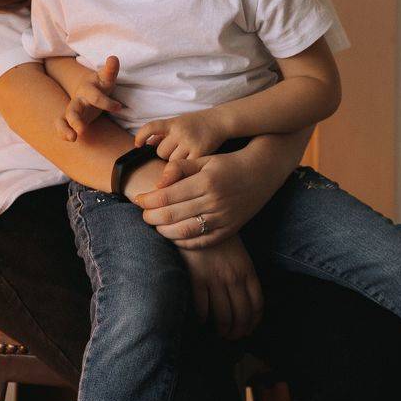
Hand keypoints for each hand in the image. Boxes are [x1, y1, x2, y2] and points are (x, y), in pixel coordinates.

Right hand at [56, 55, 123, 140]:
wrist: (87, 89)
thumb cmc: (101, 85)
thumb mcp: (106, 78)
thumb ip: (110, 70)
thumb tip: (113, 57)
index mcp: (89, 89)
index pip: (96, 94)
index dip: (106, 102)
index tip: (118, 108)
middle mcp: (79, 99)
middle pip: (74, 109)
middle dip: (76, 119)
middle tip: (81, 130)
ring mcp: (74, 108)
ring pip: (66, 118)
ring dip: (67, 128)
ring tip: (73, 138)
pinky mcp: (70, 118)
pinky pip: (61, 124)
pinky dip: (63, 132)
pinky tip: (70, 139)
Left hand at [129, 144, 289, 247]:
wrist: (263, 171)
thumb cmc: (228, 163)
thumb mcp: (204, 158)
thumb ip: (179, 168)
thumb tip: (157, 183)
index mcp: (206, 181)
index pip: (167, 196)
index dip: (148, 200)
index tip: (138, 199)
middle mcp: (214, 201)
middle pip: (172, 215)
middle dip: (151, 217)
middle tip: (143, 214)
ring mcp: (223, 218)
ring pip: (184, 231)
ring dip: (164, 231)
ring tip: (155, 225)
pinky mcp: (230, 229)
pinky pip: (202, 241)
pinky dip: (183, 241)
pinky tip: (173, 235)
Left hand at [134, 108, 227, 161]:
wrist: (220, 121)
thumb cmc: (196, 123)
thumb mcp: (178, 122)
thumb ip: (163, 133)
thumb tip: (147, 144)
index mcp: (173, 122)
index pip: (151, 127)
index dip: (141, 136)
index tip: (137, 144)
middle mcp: (180, 131)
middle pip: (161, 151)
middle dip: (165, 154)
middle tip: (175, 152)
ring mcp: (190, 142)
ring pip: (171, 161)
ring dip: (174, 162)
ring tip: (184, 157)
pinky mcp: (200, 153)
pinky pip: (184, 166)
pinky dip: (184, 168)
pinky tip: (189, 164)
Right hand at [180, 237, 263, 340]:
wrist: (198, 221)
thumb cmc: (220, 240)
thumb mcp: (240, 256)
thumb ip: (244, 276)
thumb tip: (245, 301)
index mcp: (247, 271)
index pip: (257, 304)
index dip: (254, 322)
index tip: (249, 330)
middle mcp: (233, 277)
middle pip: (241, 314)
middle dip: (239, 331)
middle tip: (234, 337)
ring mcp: (215, 278)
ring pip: (223, 315)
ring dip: (223, 329)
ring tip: (220, 333)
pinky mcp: (196, 278)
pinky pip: (202, 307)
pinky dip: (202, 319)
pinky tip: (202, 321)